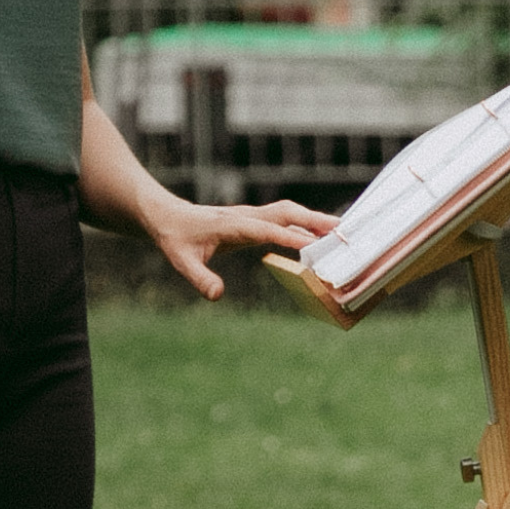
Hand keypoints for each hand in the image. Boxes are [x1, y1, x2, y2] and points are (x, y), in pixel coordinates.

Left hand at [144, 196, 339, 301]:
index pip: (264, 229)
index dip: (287, 236)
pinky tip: (316, 237)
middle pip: (285, 213)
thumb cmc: (176, 238)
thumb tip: (217, 295)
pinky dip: (302, 224)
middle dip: (312, 220)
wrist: (168, 217)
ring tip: (339, 231)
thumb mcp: (182, 261)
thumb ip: (199, 278)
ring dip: (312, 219)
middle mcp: (245, 216)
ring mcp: (251, 216)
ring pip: (287, 213)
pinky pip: (282, 220)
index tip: (311, 244)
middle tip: (340, 230)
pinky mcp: (253, 220)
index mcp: (231, 225)